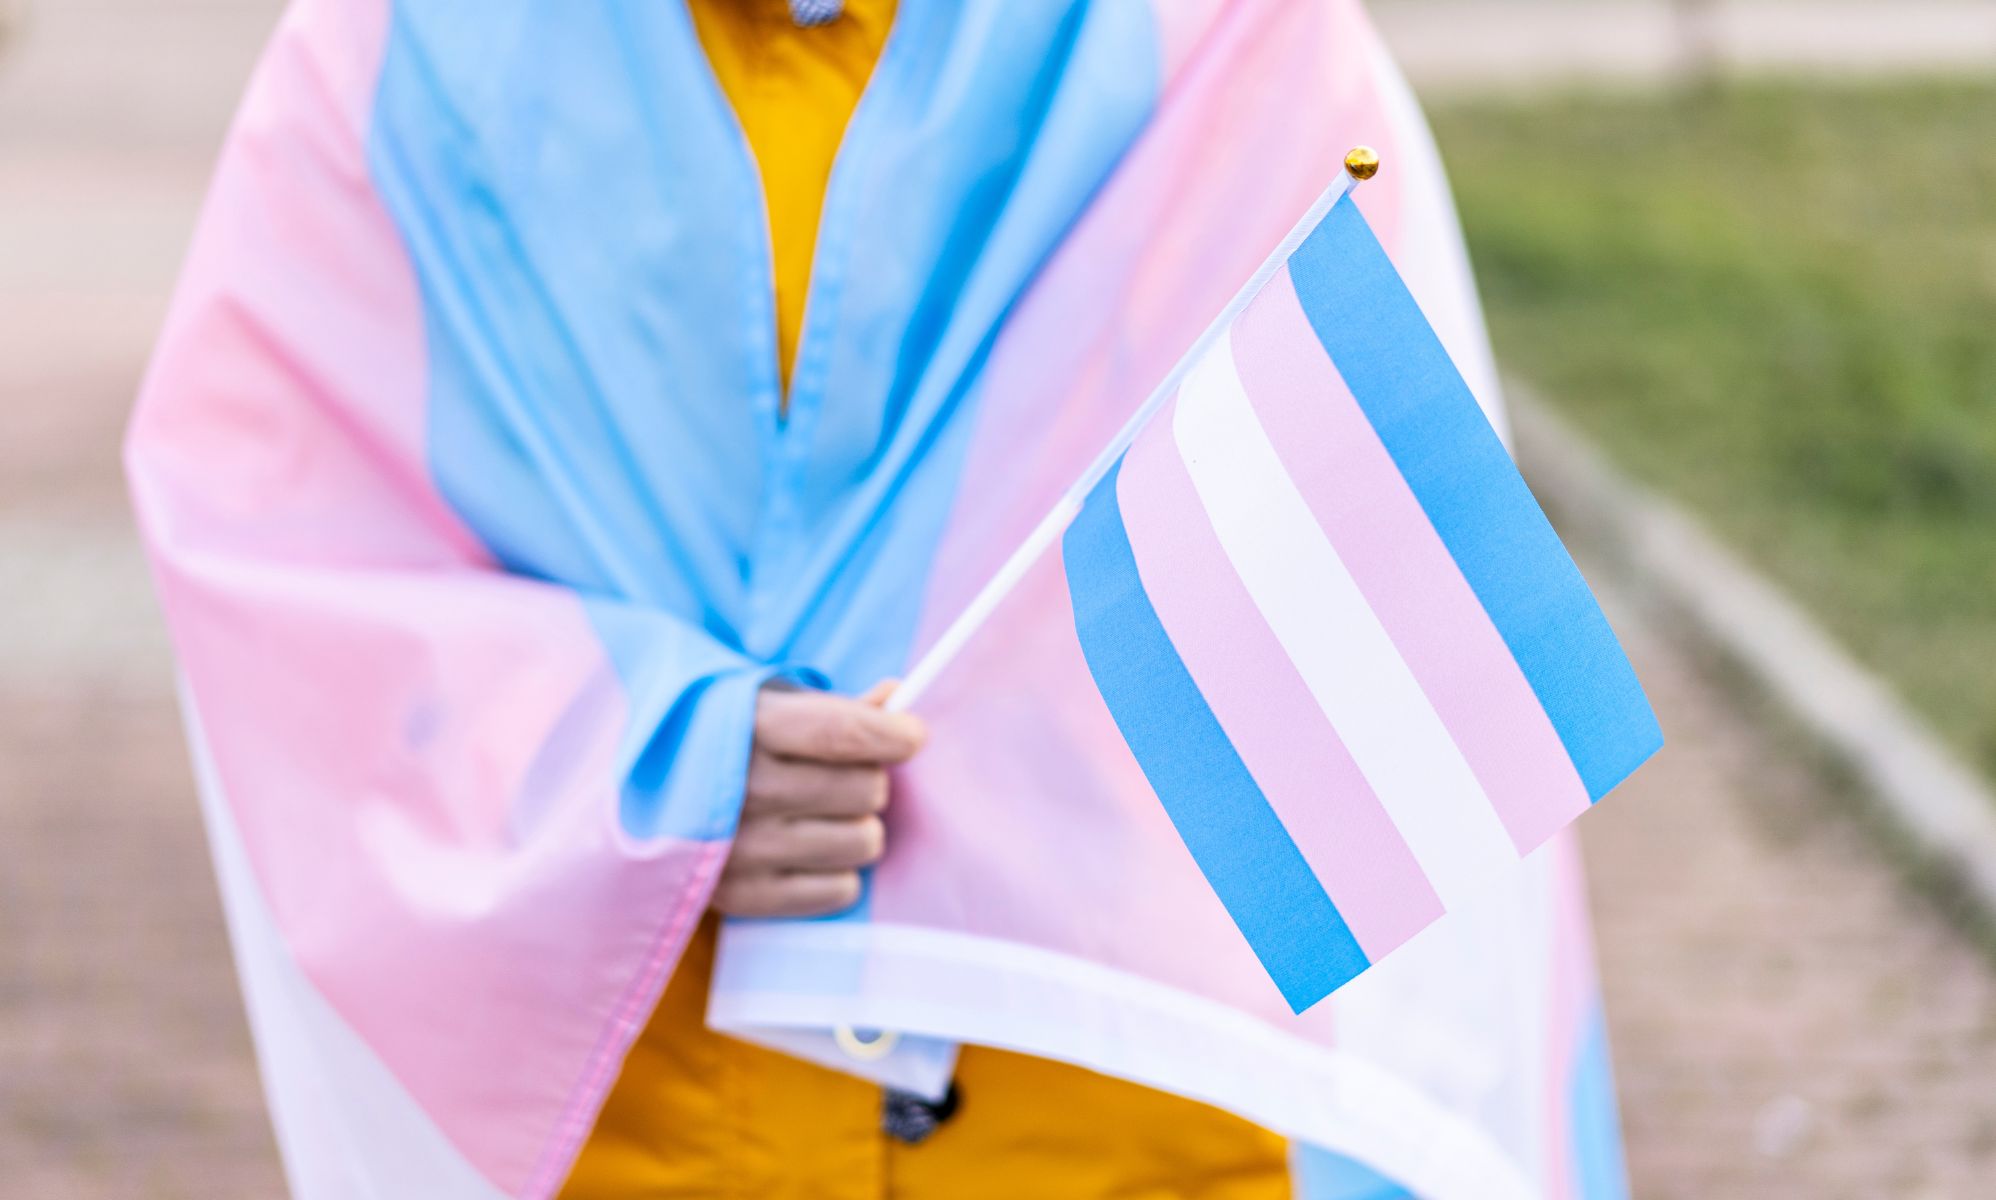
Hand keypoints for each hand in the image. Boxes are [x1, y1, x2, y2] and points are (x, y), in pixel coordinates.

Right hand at [711, 680, 925, 918]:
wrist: (630, 790)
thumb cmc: (714, 737)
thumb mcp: (760, 702)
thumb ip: (832, 706)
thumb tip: (897, 699)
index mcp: (741, 724)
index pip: (840, 732)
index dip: (892, 735)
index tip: (913, 736)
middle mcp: (737, 787)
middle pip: (865, 788)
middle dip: (870, 778)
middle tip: (844, 775)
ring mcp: (737, 849)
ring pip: (863, 841)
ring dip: (857, 826)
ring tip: (821, 814)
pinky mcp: (740, 898)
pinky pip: (841, 889)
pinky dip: (837, 870)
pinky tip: (806, 850)